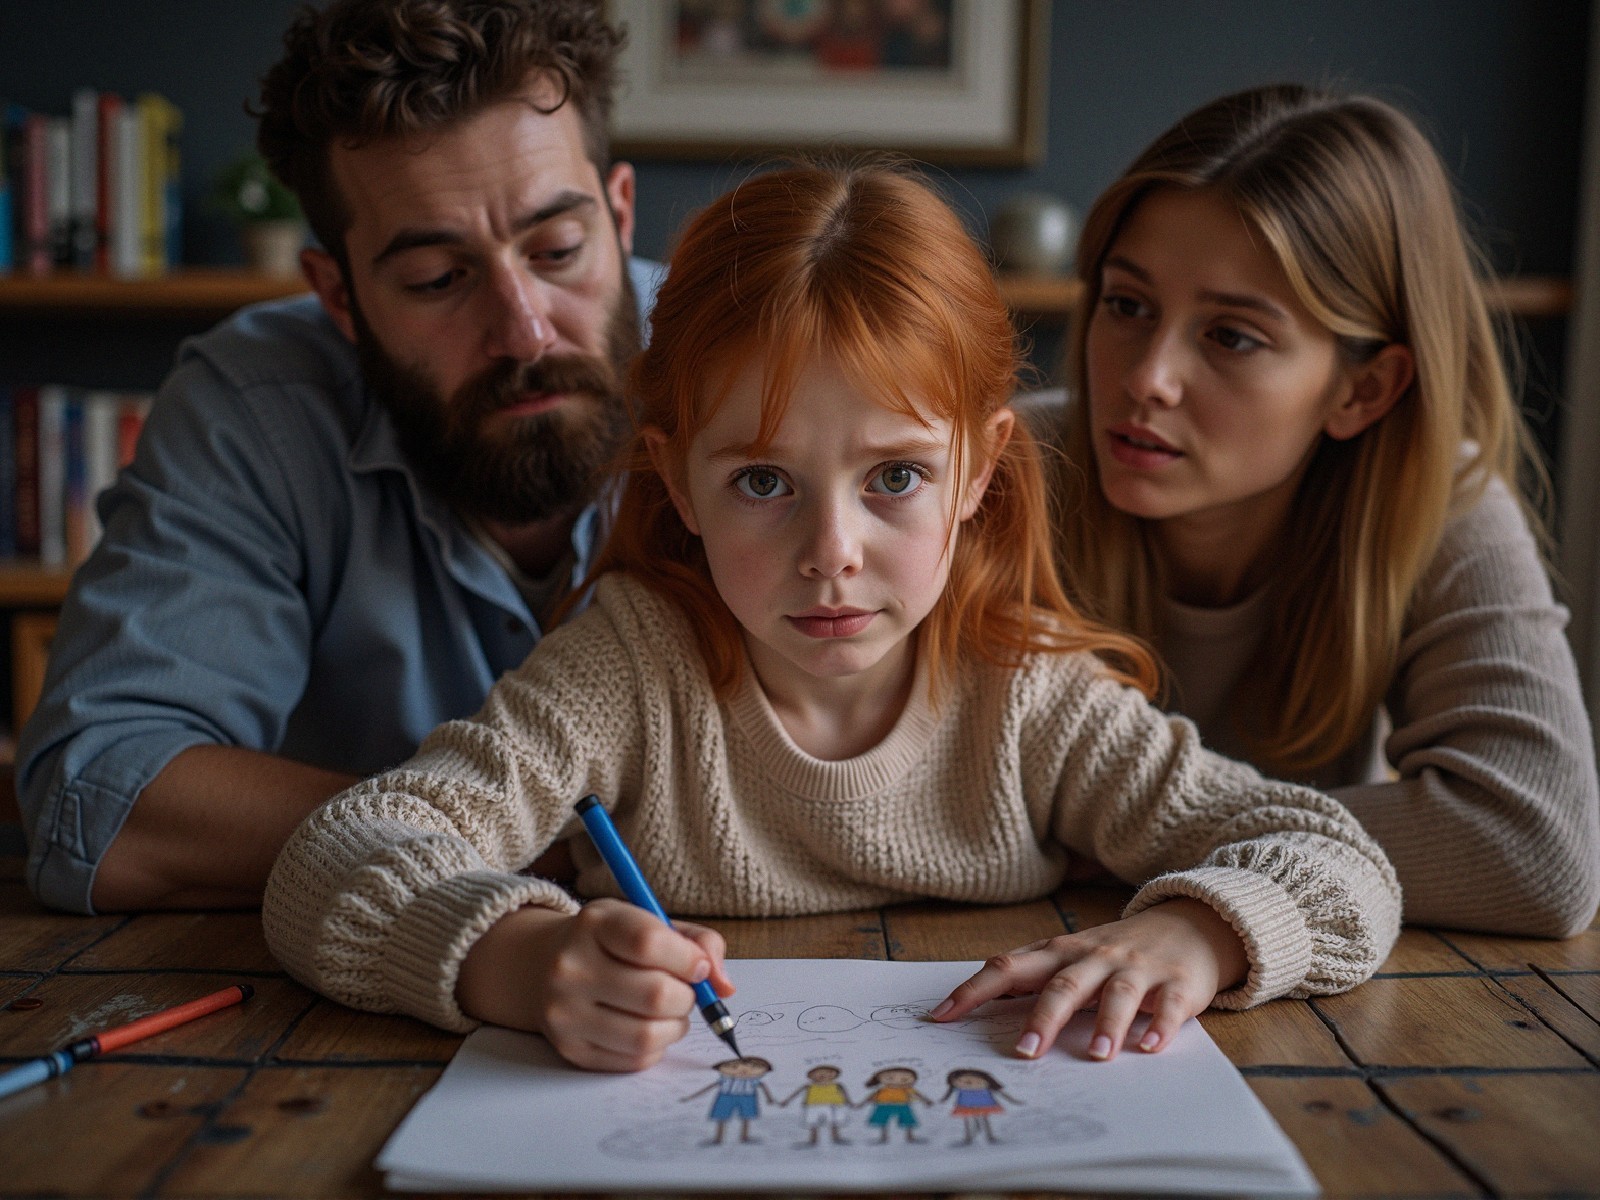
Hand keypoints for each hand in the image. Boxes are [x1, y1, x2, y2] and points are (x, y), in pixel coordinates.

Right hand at [456, 898, 732, 1071]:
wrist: (542, 967)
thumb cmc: (611, 943)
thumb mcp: (647, 921)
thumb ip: (697, 942)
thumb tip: (724, 986)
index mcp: (594, 924)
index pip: (650, 942)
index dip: (689, 958)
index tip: (699, 965)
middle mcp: (571, 968)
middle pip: (656, 995)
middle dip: (687, 997)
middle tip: (685, 991)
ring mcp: (566, 1013)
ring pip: (648, 1034)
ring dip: (676, 1026)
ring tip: (671, 1011)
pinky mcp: (571, 1049)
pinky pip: (635, 1059)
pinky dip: (657, 1046)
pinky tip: (648, 1026)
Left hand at [930, 899, 1247, 1060]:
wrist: (1190, 924)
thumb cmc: (1116, 951)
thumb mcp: (1071, 956)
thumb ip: (1033, 978)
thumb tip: (981, 1006)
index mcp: (1060, 953)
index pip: (1008, 967)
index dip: (974, 990)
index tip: (942, 1016)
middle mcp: (1094, 957)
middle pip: (1062, 985)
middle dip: (1042, 1018)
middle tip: (1025, 1052)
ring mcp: (1136, 969)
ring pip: (1116, 993)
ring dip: (1105, 1025)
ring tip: (1096, 1056)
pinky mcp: (1176, 983)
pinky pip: (1166, 1005)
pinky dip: (1159, 1026)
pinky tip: (1150, 1047)